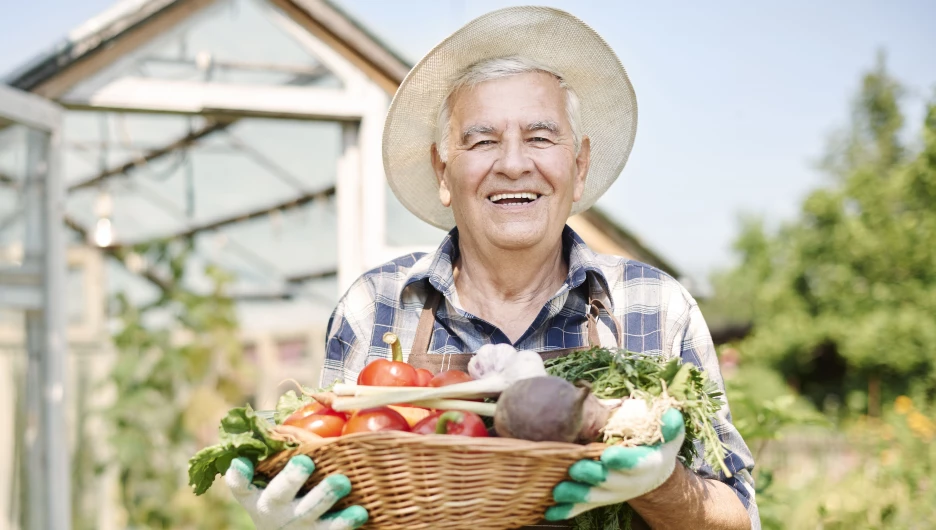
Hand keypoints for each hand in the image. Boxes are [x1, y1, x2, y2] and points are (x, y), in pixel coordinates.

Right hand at [225, 455, 367, 529]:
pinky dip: (345, 522)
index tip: (242, 462)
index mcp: (257, 494)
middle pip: (278, 495)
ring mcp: (296, 525)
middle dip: (291, 478)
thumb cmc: (284, 498)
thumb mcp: (269, 481)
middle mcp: (273, 510)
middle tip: (305, 462)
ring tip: (342, 482)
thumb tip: (292, 409)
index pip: (241, 484)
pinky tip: (360, 511)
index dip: (239, 474)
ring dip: (324, 496)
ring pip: (308, 513)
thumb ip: (274, 452)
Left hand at [545, 408, 685, 520]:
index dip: (623, 460)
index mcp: (647, 465)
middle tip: (576, 469)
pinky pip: (582, 507)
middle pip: (609, 482)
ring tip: (558, 491)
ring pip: (593, 497)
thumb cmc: (657, 447)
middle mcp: (628, 483)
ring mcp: (612, 492)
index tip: (609, 456)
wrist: (653, 474)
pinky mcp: (598, 498)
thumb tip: (671, 416)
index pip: (635, 464)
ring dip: (575, 495)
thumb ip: (671, 426)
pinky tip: (549, 512)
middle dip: (592, 476)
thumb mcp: (669, 436)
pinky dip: (566, 511)